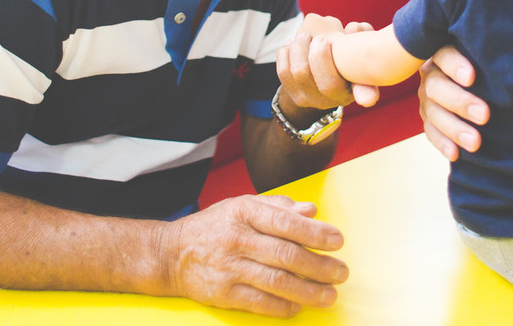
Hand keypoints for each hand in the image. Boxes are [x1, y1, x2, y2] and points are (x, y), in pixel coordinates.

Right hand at [164, 194, 347, 316]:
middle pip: (286, 255)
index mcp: (244, 212)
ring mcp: (229, 268)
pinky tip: (299, 306)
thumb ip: (278, 207)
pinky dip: (283, 306)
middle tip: (341, 273)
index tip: (338, 241)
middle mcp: (237, 239)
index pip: (286, 222)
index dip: (315, 233)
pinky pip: (259, 302)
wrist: (171, 253)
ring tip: (329, 295)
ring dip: (308, 291)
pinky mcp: (222, 293)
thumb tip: (311, 211)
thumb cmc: (214, 227)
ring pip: (276, 281)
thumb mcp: (242, 205)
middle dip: (319, 266)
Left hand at [278, 17, 377, 108]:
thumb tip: (353, 28)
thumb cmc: (340, 49)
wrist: (316, 68)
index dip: (367, 95)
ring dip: (300, 48)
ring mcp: (316, 101)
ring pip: (301, 74)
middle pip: (327, 84)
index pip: (366, 92)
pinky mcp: (296, 97)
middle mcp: (340, 99)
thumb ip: (359, 31)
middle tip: (320, 38)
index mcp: (359, 83)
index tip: (367, 100)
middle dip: (319, 55)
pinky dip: (286, 53)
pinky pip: (284, 72)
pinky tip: (292, 45)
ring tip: (304, 37)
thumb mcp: (353, 39)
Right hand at [417, 45, 488, 160]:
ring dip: (454, 128)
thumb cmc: (493, 67)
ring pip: (433, 112)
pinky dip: (442, 143)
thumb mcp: (491, 60)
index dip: (454, 65)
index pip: (444, 54)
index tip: (471, 78)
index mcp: (445, 52)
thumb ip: (496, 60)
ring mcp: (428, 97)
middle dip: (460, 102)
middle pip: (436, 86)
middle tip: (484, 115)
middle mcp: (432, 73)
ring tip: (476, 142)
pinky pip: (431, 132)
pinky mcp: (429, 119)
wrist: (488, 89)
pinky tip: (456, 154)